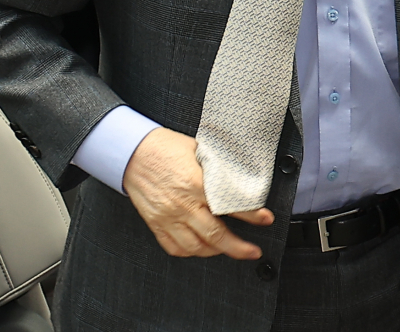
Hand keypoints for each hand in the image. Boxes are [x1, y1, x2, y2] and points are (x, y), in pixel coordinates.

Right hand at [122, 127, 273, 258]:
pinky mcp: (156, 223)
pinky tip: (201, 249)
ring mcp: (168, 216)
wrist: (133, 152)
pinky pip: (174, 247)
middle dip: (238, 248)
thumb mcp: (198, 151)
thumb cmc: (165, 147)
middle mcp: (183, 204)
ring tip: (229, 250)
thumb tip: (237, 178)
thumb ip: (216, 169)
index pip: (230, 205)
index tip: (266, 219)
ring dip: (215, 252)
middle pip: (215, 235)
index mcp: (196, 183)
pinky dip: (190, 252)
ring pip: (196, 247)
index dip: (252, 215)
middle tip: (252, 251)